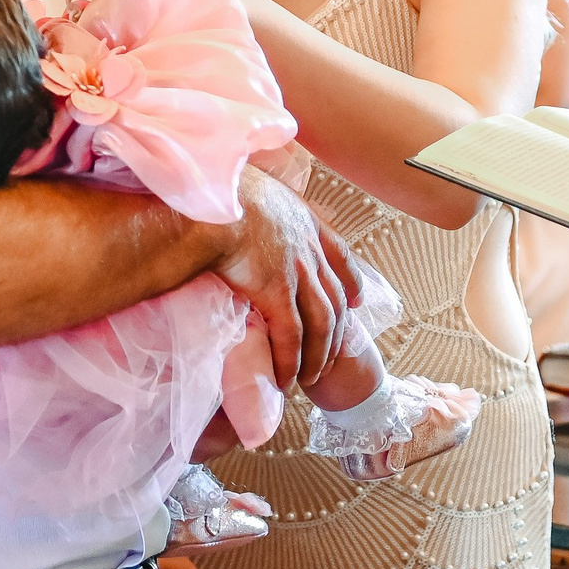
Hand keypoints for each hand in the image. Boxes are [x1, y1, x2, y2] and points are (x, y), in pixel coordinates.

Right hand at [213, 168, 363, 390]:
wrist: (210, 201)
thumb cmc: (219, 191)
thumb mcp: (254, 189)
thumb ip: (262, 207)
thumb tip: (248, 214)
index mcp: (305, 222)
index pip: (340, 255)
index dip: (352, 281)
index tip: (358, 300)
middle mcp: (309, 249)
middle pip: (335, 299)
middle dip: (336, 334)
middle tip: (329, 359)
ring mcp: (297, 271)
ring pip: (321, 323)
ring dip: (317, 356)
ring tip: (309, 379)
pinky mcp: (277, 292)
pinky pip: (291, 336)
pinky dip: (291, 361)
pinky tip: (286, 379)